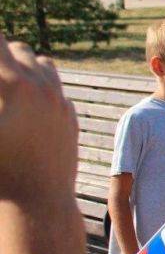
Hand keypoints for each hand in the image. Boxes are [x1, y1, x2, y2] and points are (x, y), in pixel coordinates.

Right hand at [0, 35, 78, 202]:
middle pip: (19, 50)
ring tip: (6, 85)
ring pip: (43, 65)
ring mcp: (60, 102)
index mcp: (16, 86)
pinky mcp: (70, 118)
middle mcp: (44, 88)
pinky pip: (56, 89)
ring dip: (23, 67)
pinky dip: (40, 89)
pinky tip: (25, 107)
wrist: (36, 203)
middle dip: (0, 56)